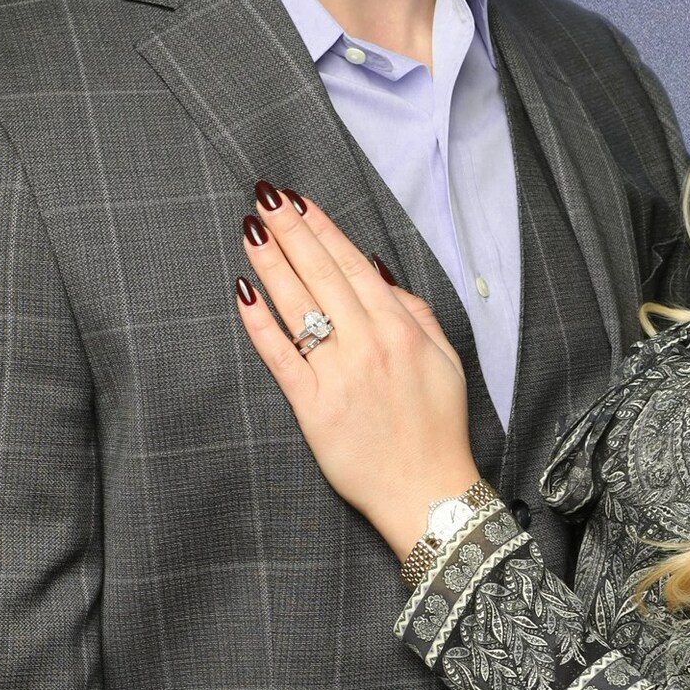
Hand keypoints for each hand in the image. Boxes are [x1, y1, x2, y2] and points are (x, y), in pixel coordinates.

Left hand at [235, 191, 476, 561]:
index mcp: (401, 330)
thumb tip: (376, 270)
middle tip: (262, 197)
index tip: (297, 200)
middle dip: (290, 232)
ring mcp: (339, 375)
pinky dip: (260, 324)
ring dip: (271, 264)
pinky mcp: (314, 408)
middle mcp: (369, 345)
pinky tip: (244, 293)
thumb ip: (414, 311)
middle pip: (321, 275)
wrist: (428, 493)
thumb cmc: (438, 428)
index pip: (353, 266)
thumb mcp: (445, 361)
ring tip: (250, 230)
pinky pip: (280, 357)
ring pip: (298, 307)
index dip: (322, 230)